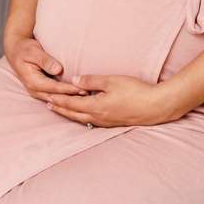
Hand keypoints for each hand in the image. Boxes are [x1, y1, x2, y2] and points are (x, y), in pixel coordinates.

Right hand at [4, 32, 84, 101]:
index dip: (68, 89)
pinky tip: (77, 96)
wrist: (16, 51)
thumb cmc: (25, 49)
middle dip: (72, 97)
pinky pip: (55, 97)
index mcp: (32, 81)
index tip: (81, 88)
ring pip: (56, 100)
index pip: (53, 88)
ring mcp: (38, 92)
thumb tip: (58, 69)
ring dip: (70, 99)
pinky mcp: (42, 91)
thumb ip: (45, 60)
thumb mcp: (33, 51)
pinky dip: (66, 97)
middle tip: (88, 95)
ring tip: (86, 98)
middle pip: (56, 97)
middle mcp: (34, 90)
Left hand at [45, 74, 175, 127]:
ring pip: (83, 119)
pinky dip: (83, 117)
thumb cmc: (135, 91)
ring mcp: (108, 122)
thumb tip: (73, 81)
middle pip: (75, 114)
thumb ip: (91, 81)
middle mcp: (99, 117)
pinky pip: (93, 121)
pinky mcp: (115, 123)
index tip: (47, 98)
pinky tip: (83, 115)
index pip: (72, 104)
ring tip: (61, 110)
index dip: (59, 101)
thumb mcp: (111, 81)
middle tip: (48, 105)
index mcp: (96, 107)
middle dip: (61, 109)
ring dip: (71, 114)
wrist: (157, 106)